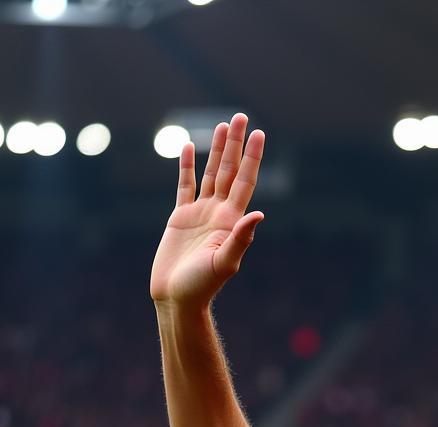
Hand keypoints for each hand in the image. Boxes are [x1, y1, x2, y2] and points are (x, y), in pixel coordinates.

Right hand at [150, 113, 264, 307]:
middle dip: (236, 144)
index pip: (245, 182)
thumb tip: (259, 214)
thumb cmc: (201, 287)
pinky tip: (191, 149)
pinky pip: (185, 187)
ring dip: (217, 150)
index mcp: (231, 221)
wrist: (177, 299)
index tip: (260, 133)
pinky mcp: (180, 219)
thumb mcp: (224, 263)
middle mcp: (218, 213)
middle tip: (241, 117)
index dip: (252, 158)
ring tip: (223, 126)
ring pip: (211, 174)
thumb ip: (241, 239)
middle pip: (230, 171)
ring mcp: (200, 214)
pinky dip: (188, 167)